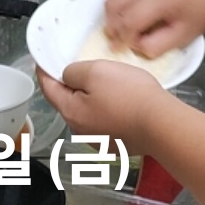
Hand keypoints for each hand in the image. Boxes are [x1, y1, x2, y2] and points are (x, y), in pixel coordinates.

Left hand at [37, 60, 172, 156]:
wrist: (161, 124)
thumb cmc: (129, 95)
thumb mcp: (96, 71)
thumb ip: (74, 72)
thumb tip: (68, 77)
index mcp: (70, 112)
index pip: (48, 88)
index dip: (44, 71)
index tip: (42, 60)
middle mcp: (80, 131)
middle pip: (68, 101)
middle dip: (71, 84)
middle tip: (81, 67)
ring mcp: (98, 140)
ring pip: (87, 112)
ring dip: (90, 98)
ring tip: (107, 83)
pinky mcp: (116, 144)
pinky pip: (104, 121)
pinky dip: (106, 109)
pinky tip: (121, 101)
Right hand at [104, 0, 204, 56]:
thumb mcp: (185, 34)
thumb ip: (156, 45)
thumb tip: (134, 46)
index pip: (128, 22)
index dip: (121, 39)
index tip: (119, 49)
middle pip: (114, 4)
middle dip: (112, 25)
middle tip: (118, 38)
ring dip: (113, 9)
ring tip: (122, 22)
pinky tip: (128, 4)